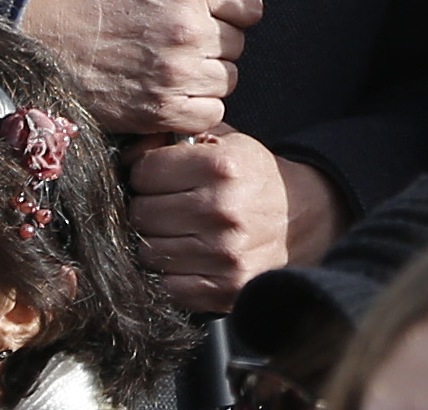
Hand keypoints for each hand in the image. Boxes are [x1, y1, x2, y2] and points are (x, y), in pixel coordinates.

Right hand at [22, 0, 261, 135]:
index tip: (221, 17)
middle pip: (237, 44)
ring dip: (207, 77)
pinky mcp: (163, 110)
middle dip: (216, 43)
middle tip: (184, 43)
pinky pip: (211, 113)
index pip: (249, 5)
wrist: (46, 43)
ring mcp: (177, 73)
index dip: (235, 11)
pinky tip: (174, 95)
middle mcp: (188, 30)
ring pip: (227, 80)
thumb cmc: (90, 2)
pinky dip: (198, 108)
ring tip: (175, 69)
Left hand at [125, 126, 298, 311]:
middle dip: (146, 207)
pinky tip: (185, 257)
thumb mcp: (224, 141)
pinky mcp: (227, 288)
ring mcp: (225, 254)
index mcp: (221, 166)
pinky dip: (170, 274)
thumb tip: (127, 153)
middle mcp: (223, 210)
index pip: (145, 172)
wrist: (300, 218)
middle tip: (163, 206)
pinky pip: (168, 286)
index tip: (156, 178)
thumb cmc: (251, 176)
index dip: (144, 173)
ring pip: (148, 252)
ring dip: (155, 242)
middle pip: (142, 213)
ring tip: (174, 231)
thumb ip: (175, 138)